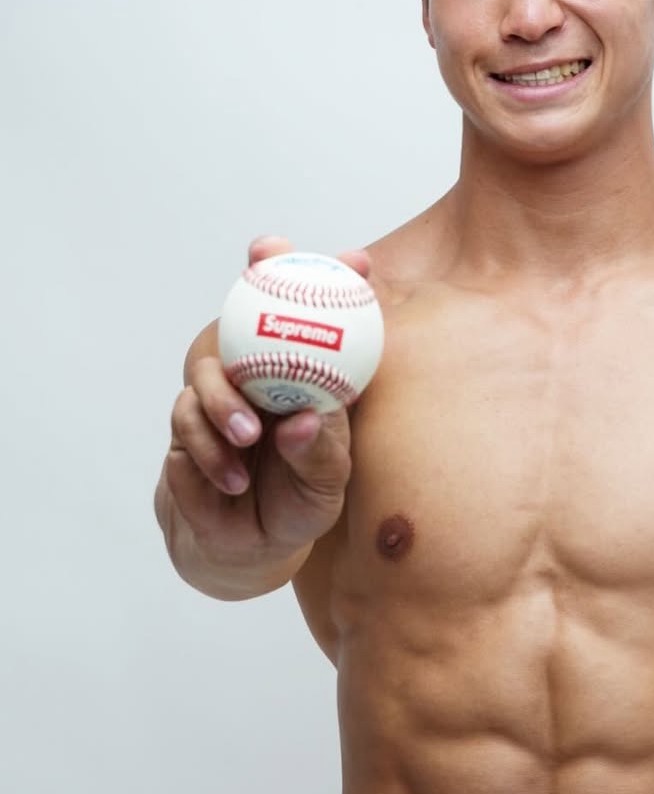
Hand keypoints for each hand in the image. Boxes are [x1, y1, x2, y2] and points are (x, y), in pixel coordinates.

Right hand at [160, 236, 372, 574]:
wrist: (250, 548)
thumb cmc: (301, 500)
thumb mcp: (329, 480)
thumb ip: (324, 450)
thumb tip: (306, 418)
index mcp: (296, 373)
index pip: (289, 309)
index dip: (278, 267)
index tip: (275, 246)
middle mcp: (252, 377)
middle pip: (233, 325)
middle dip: (242, 309)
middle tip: (256, 333)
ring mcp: (212, 403)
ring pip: (202, 382)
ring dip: (224, 407)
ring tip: (250, 438)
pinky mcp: (182, 438)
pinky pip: (184, 435)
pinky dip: (210, 457)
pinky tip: (234, 482)